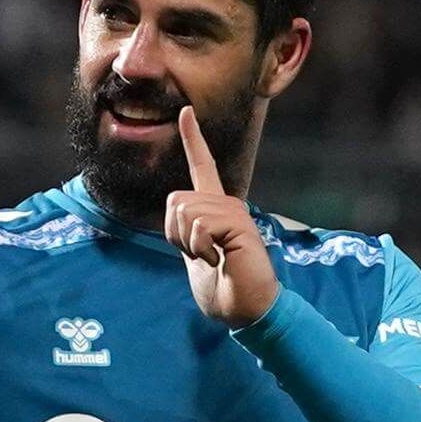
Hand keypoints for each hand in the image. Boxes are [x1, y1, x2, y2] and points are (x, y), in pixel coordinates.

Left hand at [164, 106, 279, 327]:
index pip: (201, 168)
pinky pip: (200, 227)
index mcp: (214, 209)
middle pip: (174, 201)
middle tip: (202, 255)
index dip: (193, 139)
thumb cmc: (221, 286)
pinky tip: (222, 258)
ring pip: (185, 213)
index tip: (186, 112)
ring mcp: (235, 213)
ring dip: (189, 244)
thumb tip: (178, 212)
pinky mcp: (240, 225)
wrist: (246, 309)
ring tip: (215, 257)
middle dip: (175, 234)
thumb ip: (184, 229)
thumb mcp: (193, 253)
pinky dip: (201, 248)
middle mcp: (226, 204)